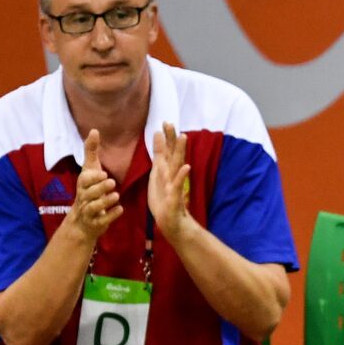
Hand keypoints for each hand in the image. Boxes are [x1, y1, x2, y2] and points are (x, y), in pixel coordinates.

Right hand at [68, 129, 122, 240]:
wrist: (82, 221)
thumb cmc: (88, 190)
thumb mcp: (89, 170)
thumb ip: (91, 151)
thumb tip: (94, 130)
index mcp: (83, 185)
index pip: (84, 181)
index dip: (93, 178)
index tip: (103, 173)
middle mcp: (84, 198)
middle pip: (88, 193)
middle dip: (99, 188)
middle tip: (112, 182)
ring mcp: (89, 212)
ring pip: (95, 207)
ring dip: (105, 201)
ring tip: (117, 196)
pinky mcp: (96, 223)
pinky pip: (102, 221)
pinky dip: (111, 215)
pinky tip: (120, 209)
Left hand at [148, 122, 192, 240]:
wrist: (171, 222)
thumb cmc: (164, 199)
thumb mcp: (157, 175)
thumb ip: (159, 156)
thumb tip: (157, 137)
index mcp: (166, 171)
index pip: (167, 151)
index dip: (167, 137)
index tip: (165, 122)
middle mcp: (172, 175)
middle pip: (173, 153)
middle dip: (172, 138)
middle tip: (170, 123)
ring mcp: (175, 185)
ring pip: (177, 165)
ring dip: (180, 151)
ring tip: (183, 137)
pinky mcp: (175, 197)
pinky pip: (178, 185)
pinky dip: (182, 176)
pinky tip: (186, 167)